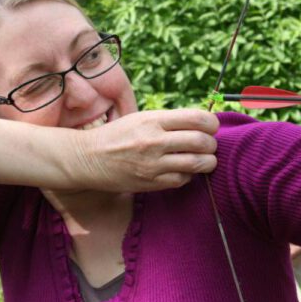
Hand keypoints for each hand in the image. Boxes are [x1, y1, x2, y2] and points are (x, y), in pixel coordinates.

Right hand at [71, 109, 218, 191]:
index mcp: (153, 120)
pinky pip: (183, 180)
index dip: (212, 123)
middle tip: (207, 145)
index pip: (198, 118)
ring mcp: (153, 164)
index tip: (210, 127)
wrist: (88, 158)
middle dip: (211, 144)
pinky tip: (183, 170)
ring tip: (203, 159)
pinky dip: (189, 175)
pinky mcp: (151, 183)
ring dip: (207, 162)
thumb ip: (169, 121)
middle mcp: (154, 141)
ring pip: (198, 163)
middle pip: (202, 141)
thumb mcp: (140, 118)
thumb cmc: (117, 135)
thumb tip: (201, 124)